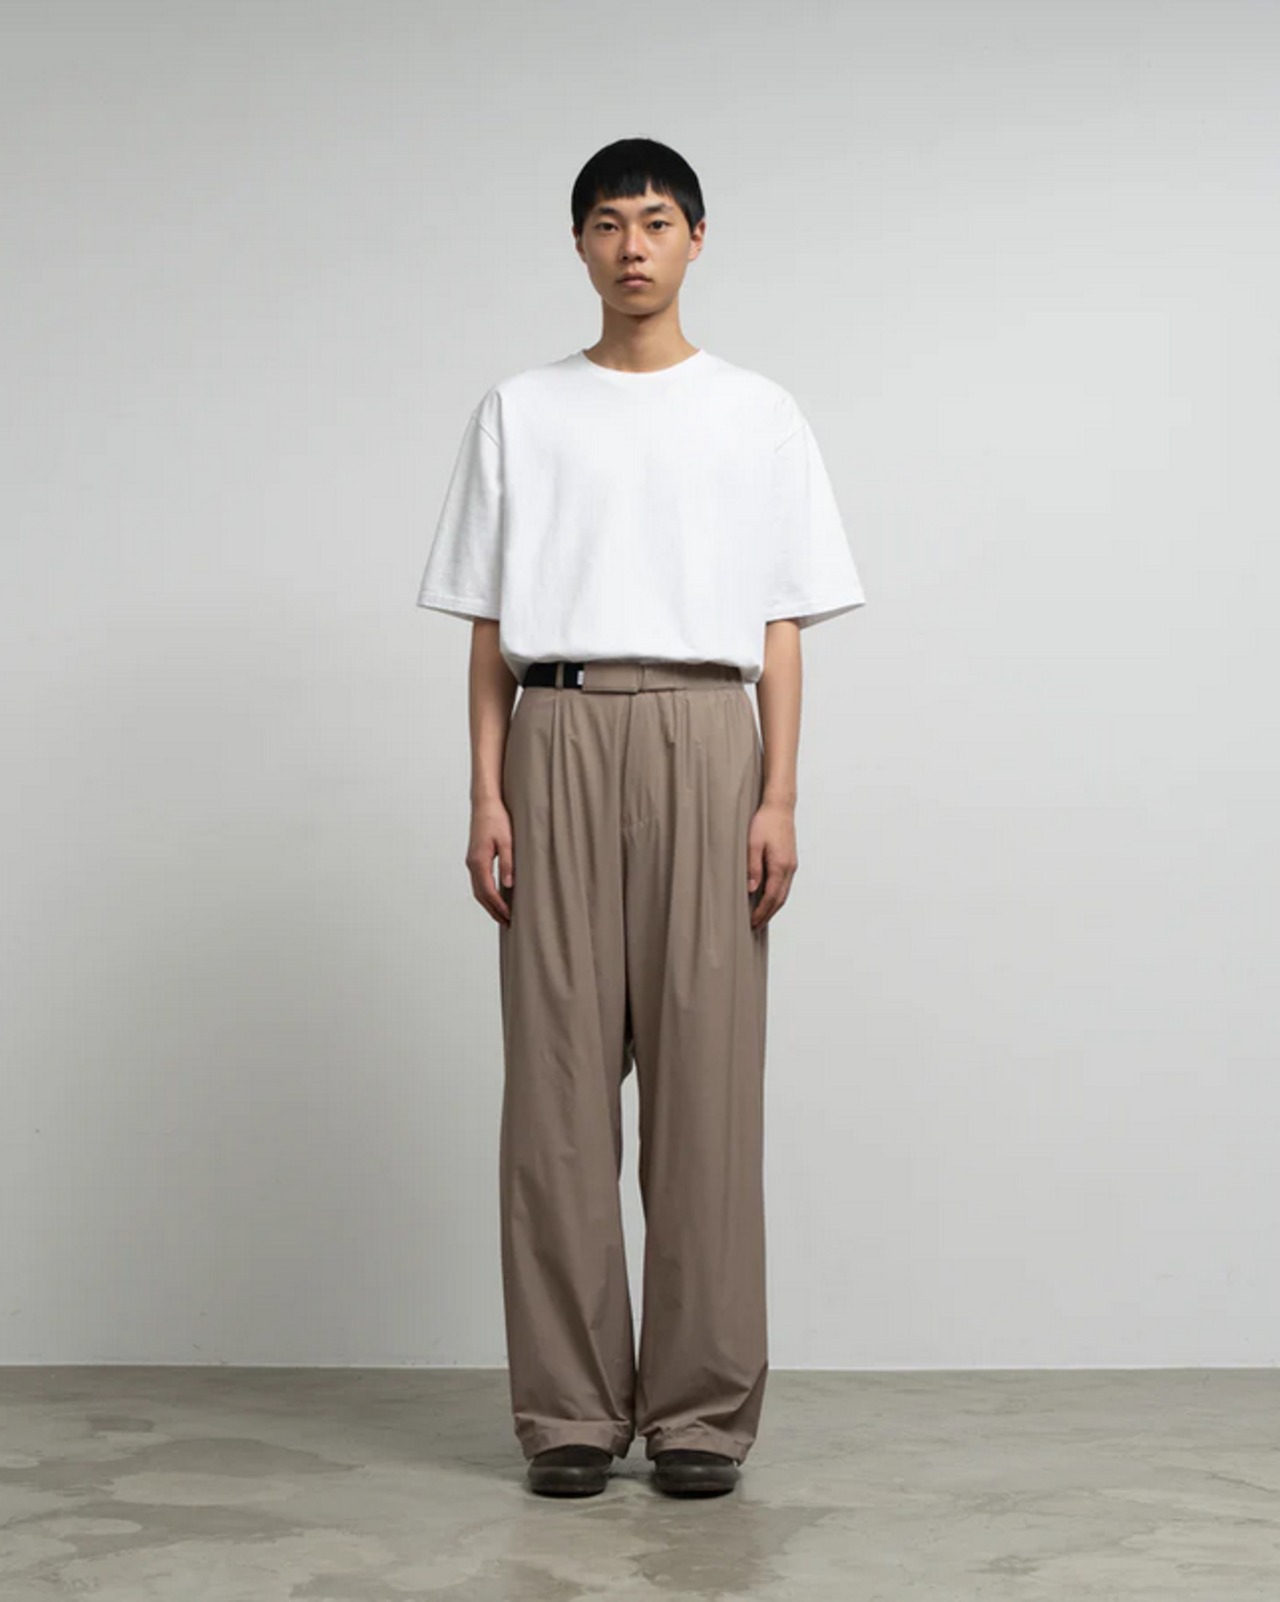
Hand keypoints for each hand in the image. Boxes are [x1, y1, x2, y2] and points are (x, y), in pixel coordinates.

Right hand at [467, 799, 513, 924]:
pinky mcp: (474, 858)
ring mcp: (471, 861)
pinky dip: (486, 893)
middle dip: (493, 910)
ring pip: (478, 890)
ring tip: (502, 915)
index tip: (509, 917)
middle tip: (507, 923)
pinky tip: (496, 896)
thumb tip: (509, 885)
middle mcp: (472, 864)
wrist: (485, 803)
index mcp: (479, 861)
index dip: (499, 907)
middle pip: (480, 895)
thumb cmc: (497, 818)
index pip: (488, 892)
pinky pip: (479, 881)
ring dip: (489, 904)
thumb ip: (508, 863)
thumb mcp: (507, 841)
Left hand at [746, 800, 796, 928]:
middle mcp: (789, 868)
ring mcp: (791, 865)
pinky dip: (777, 896)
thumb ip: (753, 868)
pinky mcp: (790, 861)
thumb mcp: (753, 844)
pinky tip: (769, 898)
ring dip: (773, 907)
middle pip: (780, 900)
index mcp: (780, 866)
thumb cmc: (765, 822)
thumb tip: (752, 890)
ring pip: (784, 893)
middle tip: (756, 926)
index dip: (762, 912)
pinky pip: (785, 885)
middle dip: (768, 915)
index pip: (771, 897)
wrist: (780, 807)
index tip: (752, 922)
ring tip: (761, 917)